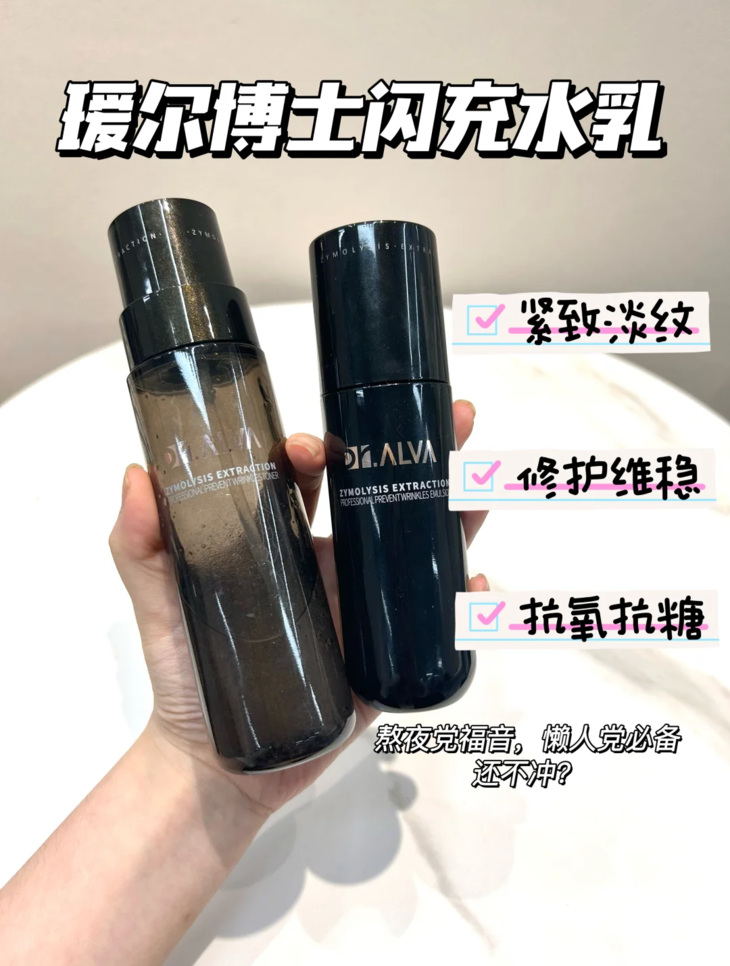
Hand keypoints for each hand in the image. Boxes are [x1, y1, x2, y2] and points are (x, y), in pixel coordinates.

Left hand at [109, 400, 487, 817]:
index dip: (326, 448)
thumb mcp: (159, 603)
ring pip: (418, 550)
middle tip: (454, 420)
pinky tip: (475, 585)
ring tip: (479, 488)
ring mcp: (363, 607)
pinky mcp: (383, 655)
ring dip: (455, 513)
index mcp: (287, 541)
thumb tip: (137, 476)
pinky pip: (431, 621)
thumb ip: (140, 546)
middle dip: (421, 454)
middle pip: (383, 497)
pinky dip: (461, 601)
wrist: (219, 761)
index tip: (316, 447)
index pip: (316, 480)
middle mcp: (333, 564)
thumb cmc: (187, 675)